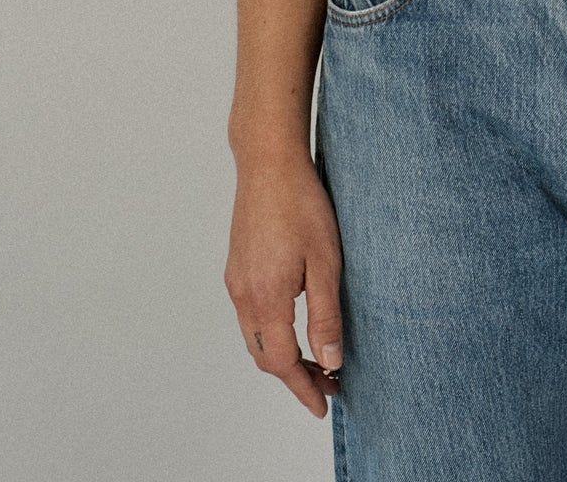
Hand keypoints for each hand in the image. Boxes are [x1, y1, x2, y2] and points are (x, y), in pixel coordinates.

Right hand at [224, 148, 343, 417]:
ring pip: (254, 337)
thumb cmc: (301, 204)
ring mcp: (236, 281)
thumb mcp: (325, 261)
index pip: (281, 362)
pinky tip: (293, 323)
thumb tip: (330, 360)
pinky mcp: (236, 267)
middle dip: (294, 376)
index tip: (323, 404)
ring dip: (282, 354)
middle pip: (264, 355)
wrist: (269, 163)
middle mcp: (243, 295)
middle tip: (327, 382)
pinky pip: (250, 315)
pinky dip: (271, 332)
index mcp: (266, 298)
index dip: (302, 388)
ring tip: (315, 358)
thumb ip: (326, 314)